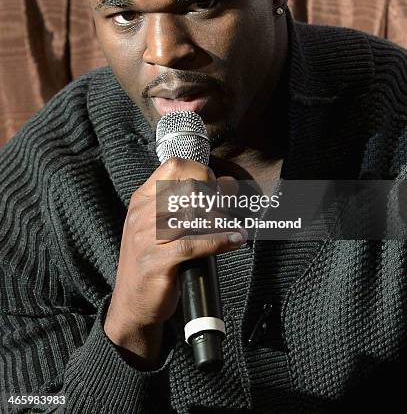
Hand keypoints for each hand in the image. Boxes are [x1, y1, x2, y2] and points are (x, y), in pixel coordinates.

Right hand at [104, 158, 245, 367]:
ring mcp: (147, 238)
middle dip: (215, 195)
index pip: (174, 167)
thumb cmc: (153, 260)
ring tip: (232, 225)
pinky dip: (220, 240)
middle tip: (228, 206)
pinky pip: (194, 244)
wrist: (131, 303)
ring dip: (221, 218)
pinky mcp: (157, 261)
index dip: (201, 171)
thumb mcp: (158, 224)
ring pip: (194, 214)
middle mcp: (142, 214)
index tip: (216, 184)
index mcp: (142, 199)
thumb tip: (228, 184)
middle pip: (189, 188)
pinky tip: (234, 240)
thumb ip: (184, 204)